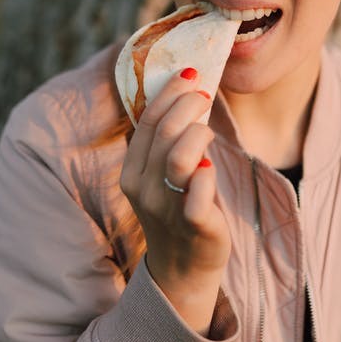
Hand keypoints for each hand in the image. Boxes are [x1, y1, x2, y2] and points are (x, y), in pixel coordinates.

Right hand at [118, 67, 231, 333]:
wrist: (183, 268)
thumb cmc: (178, 209)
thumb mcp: (161, 175)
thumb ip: (166, 142)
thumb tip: (184, 92)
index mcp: (131, 172)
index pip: (146, 121)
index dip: (168, 92)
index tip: (189, 73)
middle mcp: (142, 188)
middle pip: (164, 131)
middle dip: (188, 103)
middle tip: (205, 94)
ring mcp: (165, 207)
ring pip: (179, 155)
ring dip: (198, 132)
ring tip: (208, 131)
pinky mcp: (192, 224)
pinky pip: (198, 190)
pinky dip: (206, 172)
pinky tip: (209, 167)